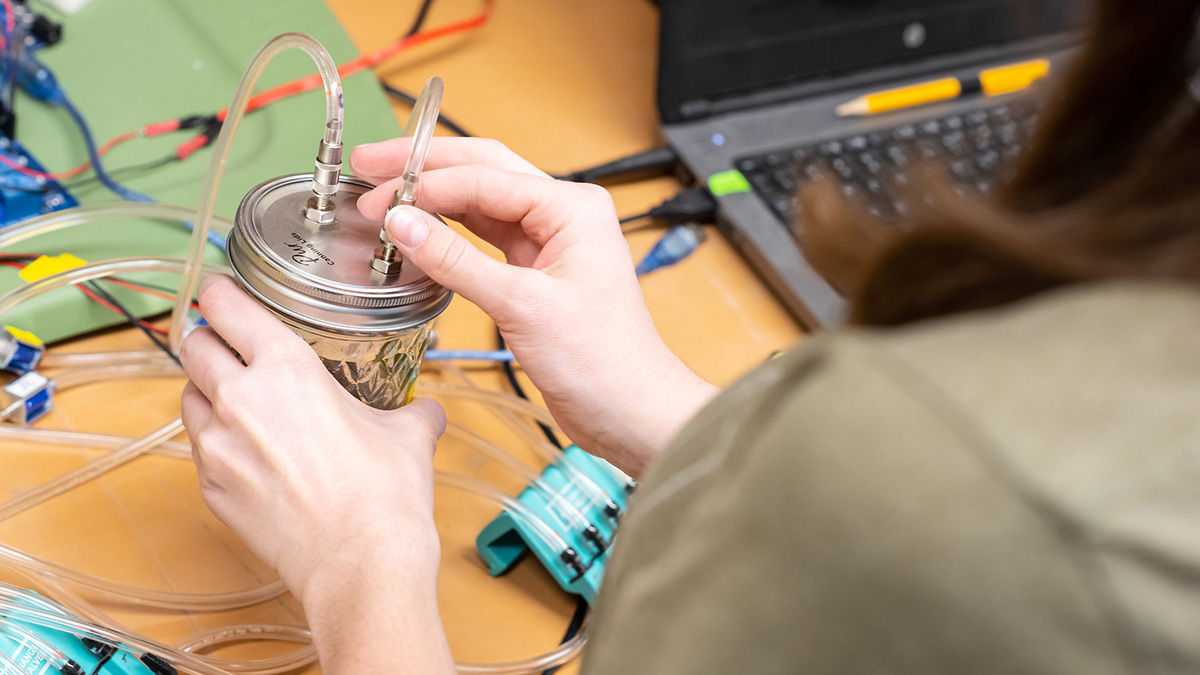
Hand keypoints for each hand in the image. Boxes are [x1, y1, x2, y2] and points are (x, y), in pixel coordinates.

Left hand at [179, 275, 454, 672]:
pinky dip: (215, 443)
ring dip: (205, 392)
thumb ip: (412, 411)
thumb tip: (426, 411)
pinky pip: (199, 451)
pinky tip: (250, 454)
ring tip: (238, 401)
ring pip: (187, 398)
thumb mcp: (408, 435)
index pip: (226, 306)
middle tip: (227, 342)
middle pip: (191, 346)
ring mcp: (218, 447)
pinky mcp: (212, 490)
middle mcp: (240, 399)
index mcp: (285, 367)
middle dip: (206, 338)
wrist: (361, 564)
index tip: (221, 289)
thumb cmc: (383, 496)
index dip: (218, 290)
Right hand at [352, 138, 716, 475]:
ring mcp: (550, 243)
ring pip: (480, 204)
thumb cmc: (602, 361)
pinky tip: (416, 231)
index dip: (426, 182)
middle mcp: (563, 215)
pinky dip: (448, 235)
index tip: (377, 196)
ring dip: (433, 198)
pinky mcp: (536, 274)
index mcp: (573, 207)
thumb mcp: (522, 306)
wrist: (630, 412)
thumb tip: (402, 222)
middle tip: (369, 163)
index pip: (485, 177)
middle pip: (482, 172)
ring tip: (381, 192)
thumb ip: (457, 261)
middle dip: (424, 167)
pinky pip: (484, 240)